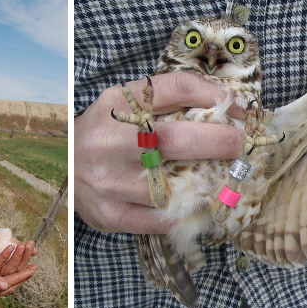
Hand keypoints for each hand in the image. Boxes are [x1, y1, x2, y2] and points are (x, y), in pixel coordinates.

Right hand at [0, 251, 33, 302]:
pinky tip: (17, 269)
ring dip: (19, 275)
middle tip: (35, 267)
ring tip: (30, 267)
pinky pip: (2, 281)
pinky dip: (11, 274)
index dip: (20, 276)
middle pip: (9, 286)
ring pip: (7, 284)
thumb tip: (4, 284)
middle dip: (22, 276)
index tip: (31, 268)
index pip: (6, 286)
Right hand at [73, 73, 241, 233]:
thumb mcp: (131, 102)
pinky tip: (195, 202)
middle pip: (175, 140)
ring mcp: (108, 181)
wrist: (66, 164)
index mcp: (117, 105)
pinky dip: (187, 211)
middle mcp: (108, 141)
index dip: (215, 99)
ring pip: (173, 187)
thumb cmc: (110, 131)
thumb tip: (229, 107)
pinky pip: (162, 218)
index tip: (239, 113)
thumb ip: (174, 97)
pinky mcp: (111, 214)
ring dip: (208, 184)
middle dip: (220, 143)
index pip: (176, 89)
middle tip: (240, 147)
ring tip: (223, 178)